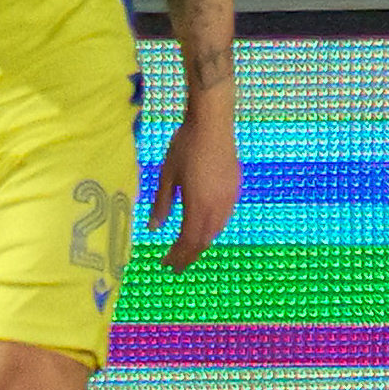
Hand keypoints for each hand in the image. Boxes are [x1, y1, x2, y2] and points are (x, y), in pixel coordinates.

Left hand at [151, 95, 240, 269]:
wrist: (213, 124)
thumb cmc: (185, 146)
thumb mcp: (167, 176)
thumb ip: (162, 204)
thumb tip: (154, 228)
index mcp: (198, 205)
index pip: (188, 240)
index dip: (177, 256)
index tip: (166, 265)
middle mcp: (217, 206)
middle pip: (204, 240)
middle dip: (189, 255)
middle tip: (176, 266)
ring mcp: (229, 198)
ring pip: (216, 230)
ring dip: (201, 243)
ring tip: (188, 250)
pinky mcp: (234, 189)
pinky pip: (224, 218)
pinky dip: (212, 230)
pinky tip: (204, 227)